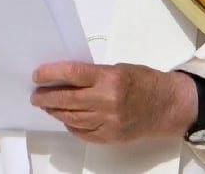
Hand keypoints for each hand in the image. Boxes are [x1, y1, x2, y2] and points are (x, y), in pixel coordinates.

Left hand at [29, 62, 198, 144]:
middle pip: (67, 99)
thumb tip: (67, 79)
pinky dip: (71, 126)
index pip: (72, 74)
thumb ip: (93, 75)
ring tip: (47, 106)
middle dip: (46, 96)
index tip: (37, 75)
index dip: (50, 73)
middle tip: (36, 95)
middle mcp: (107, 101)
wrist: (168, 106)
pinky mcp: (111, 137)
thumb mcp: (118, 69)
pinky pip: (84, 133)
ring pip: (72, 117)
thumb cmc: (145, 82)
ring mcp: (108, 122)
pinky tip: (66, 119)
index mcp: (109, 78)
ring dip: (56, 111)